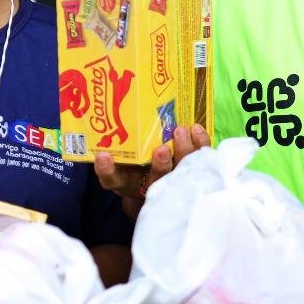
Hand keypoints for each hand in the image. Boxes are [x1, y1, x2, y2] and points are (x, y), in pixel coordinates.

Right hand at [93, 124, 209, 218]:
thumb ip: (120, 146)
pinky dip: (199, 146)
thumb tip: (113, 114)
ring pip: (180, 172)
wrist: (158, 190)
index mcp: (125, 183)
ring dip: (183, 152)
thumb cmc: (135, 167)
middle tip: (162, 149)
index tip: (103, 156)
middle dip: (159, 165)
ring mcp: (171, 183)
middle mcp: (147, 186)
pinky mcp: (191, 176)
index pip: (111, 180)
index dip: (106, 170)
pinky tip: (196, 130)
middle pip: (154, 179)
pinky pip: (199, 163)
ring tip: (181, 131)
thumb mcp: (123, 161)